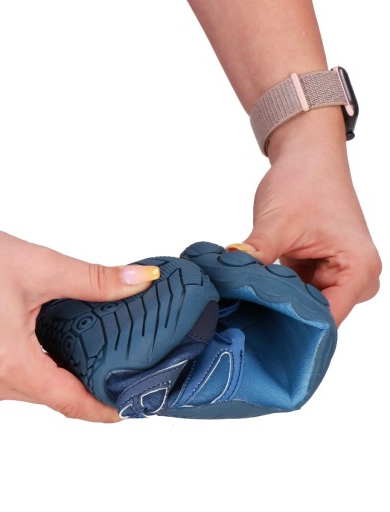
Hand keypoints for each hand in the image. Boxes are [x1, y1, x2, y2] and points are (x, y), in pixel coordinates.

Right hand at [0, 211, 158, 421]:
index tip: (128, 407)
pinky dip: (32, 369)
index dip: (103, 409)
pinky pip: (8, 382)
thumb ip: (96, 280)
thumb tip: (140, 281)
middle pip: (51, 397)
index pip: (69, 402)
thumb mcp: (43, 267)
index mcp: (8, 363)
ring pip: (29, 390)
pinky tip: (45, 345)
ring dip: (56, 375)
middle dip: (83, 386)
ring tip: (84, 353)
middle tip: (114, 368)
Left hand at [228, 110, 380, 325]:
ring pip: (304, 305)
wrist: (307, 157)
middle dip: (283, 316)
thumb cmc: (304, 181)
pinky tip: (255, 292)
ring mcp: (337, 274)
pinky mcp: (318, 270)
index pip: (329, 319)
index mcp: (359, 269)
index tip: (262, 338)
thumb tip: (229, 281)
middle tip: (248, 320)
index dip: (296, 330)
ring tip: (249, 302)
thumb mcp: (277, 222)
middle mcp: (355, 277)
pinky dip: (277, 292)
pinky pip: (297, 292)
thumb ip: (256, 255)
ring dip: (278, 303)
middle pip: (318, 316)